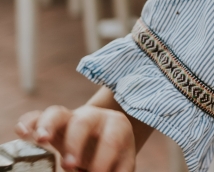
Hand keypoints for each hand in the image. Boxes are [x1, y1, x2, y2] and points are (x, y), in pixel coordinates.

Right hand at [16, 105, 135, 171]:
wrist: (106, 140)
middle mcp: (92, 116)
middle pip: (83, 122)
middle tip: (70, 166)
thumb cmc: (115, 154)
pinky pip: (37, 117)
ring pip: (58, 114)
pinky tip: (24, 134)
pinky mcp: (52, 124)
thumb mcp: (121, 162)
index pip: (111, 139)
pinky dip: (29, 123)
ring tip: (42, 140)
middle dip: (75, 144)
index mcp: (116, 125)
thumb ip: (116, 170)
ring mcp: (71, 117)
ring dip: (48, 126)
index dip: (104, 158)